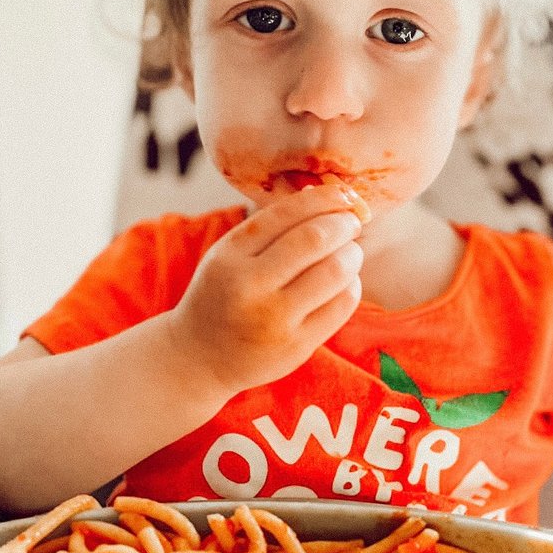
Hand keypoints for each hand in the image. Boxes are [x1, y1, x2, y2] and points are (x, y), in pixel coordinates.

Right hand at [169, 183, 363, 398]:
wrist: (199, 359)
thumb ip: (269, 228)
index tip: (344, 196)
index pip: (286, 214)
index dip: (324, 199)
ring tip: (351, 252)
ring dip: (352, 254)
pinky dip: (352, 285)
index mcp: (229, 255)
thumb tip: (325, 194)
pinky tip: (345, 282)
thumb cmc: (222, 296)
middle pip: (315, 239)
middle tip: (352, 223)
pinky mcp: (297, 346)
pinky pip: (341, 305)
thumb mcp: (228, 256)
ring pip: (334, 272)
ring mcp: (274, 319)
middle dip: (343, 224)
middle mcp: (250, 286)